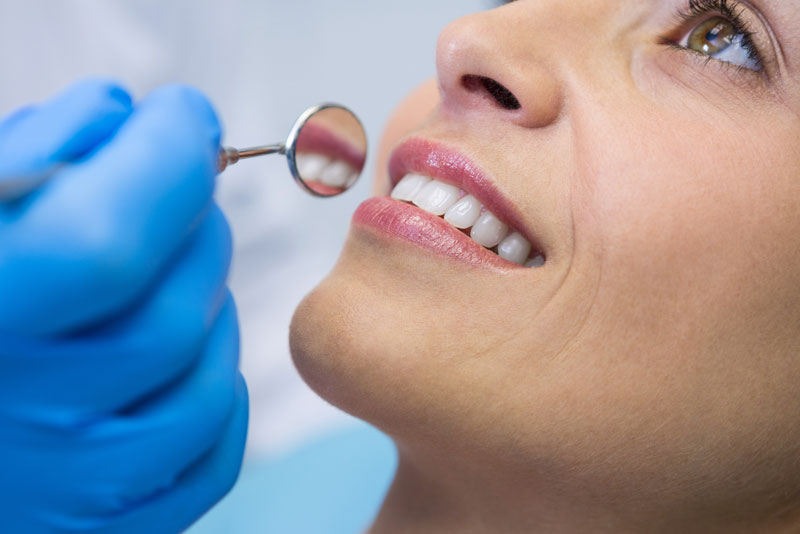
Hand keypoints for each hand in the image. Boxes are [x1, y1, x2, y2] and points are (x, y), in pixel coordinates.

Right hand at [0, 79, 248, 532]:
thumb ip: (41, 155)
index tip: (183, 118)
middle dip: (195, 226)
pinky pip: (214, 448)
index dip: (164, 163)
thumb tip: (135, 122)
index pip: (102, 243)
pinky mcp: (112, 519)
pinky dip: (216, 386)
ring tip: (169, 272)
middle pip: (171, 312)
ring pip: (207, 378)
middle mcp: (19, 420)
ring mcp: (72, 485)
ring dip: (209, 303)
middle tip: (177, 192)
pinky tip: (175, 353)